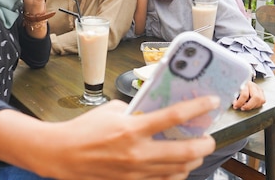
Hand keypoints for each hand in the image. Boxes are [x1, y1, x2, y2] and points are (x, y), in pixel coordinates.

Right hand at [40, 96, 218, 179]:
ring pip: (179, 170)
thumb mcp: (112, 110)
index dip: (197, 108)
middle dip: (204, 144)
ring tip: (196, 150)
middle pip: (185, 151)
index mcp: (132, 129)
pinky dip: (176, 173)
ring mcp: (136, 172)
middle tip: (209, 137)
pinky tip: (178, 166)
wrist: (62, 155)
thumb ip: (137, 111)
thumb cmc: (85, 129)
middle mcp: (137, 153)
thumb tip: (156, 110)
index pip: (174, 116)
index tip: (212, 102)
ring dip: (193, 159)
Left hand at [232, 80, 264, 110]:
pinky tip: (251, 105)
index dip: (240, 102)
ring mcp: (259, 89)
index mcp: (246, 83)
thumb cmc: (237, 86)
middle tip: (242, 108)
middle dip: (249, 106)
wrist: (241, 81)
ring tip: (247, 106)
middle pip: (256, 97)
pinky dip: (257, 105)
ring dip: (253, 106)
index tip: (236, 105)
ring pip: (261, 100)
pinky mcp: (262, 93)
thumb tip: (235, 103)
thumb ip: (234, 96)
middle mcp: (254, 86)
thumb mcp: (234, 89)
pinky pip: (262, 101)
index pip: (245, 95)